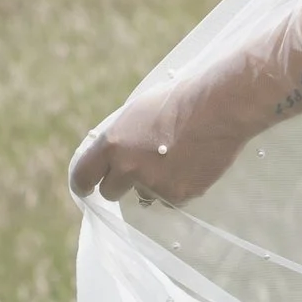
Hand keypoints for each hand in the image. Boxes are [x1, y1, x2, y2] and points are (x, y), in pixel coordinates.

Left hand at [68, 46, 285, 208]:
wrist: (219, 107)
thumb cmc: (178, 101)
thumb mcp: (137, 113)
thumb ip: (120, 138)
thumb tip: (113, 158)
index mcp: (112, 143)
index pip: (82, 176)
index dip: (83, 183)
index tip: (86, 188)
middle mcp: (128, 167)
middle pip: (110, 192)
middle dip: (121, 184)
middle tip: (139, 171)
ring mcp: (153, 184)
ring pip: (144, 196)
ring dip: (154, 184)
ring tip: (176, 159)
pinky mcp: (178, 195)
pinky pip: (171, 199)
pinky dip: (179, 187)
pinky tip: (192, 164)